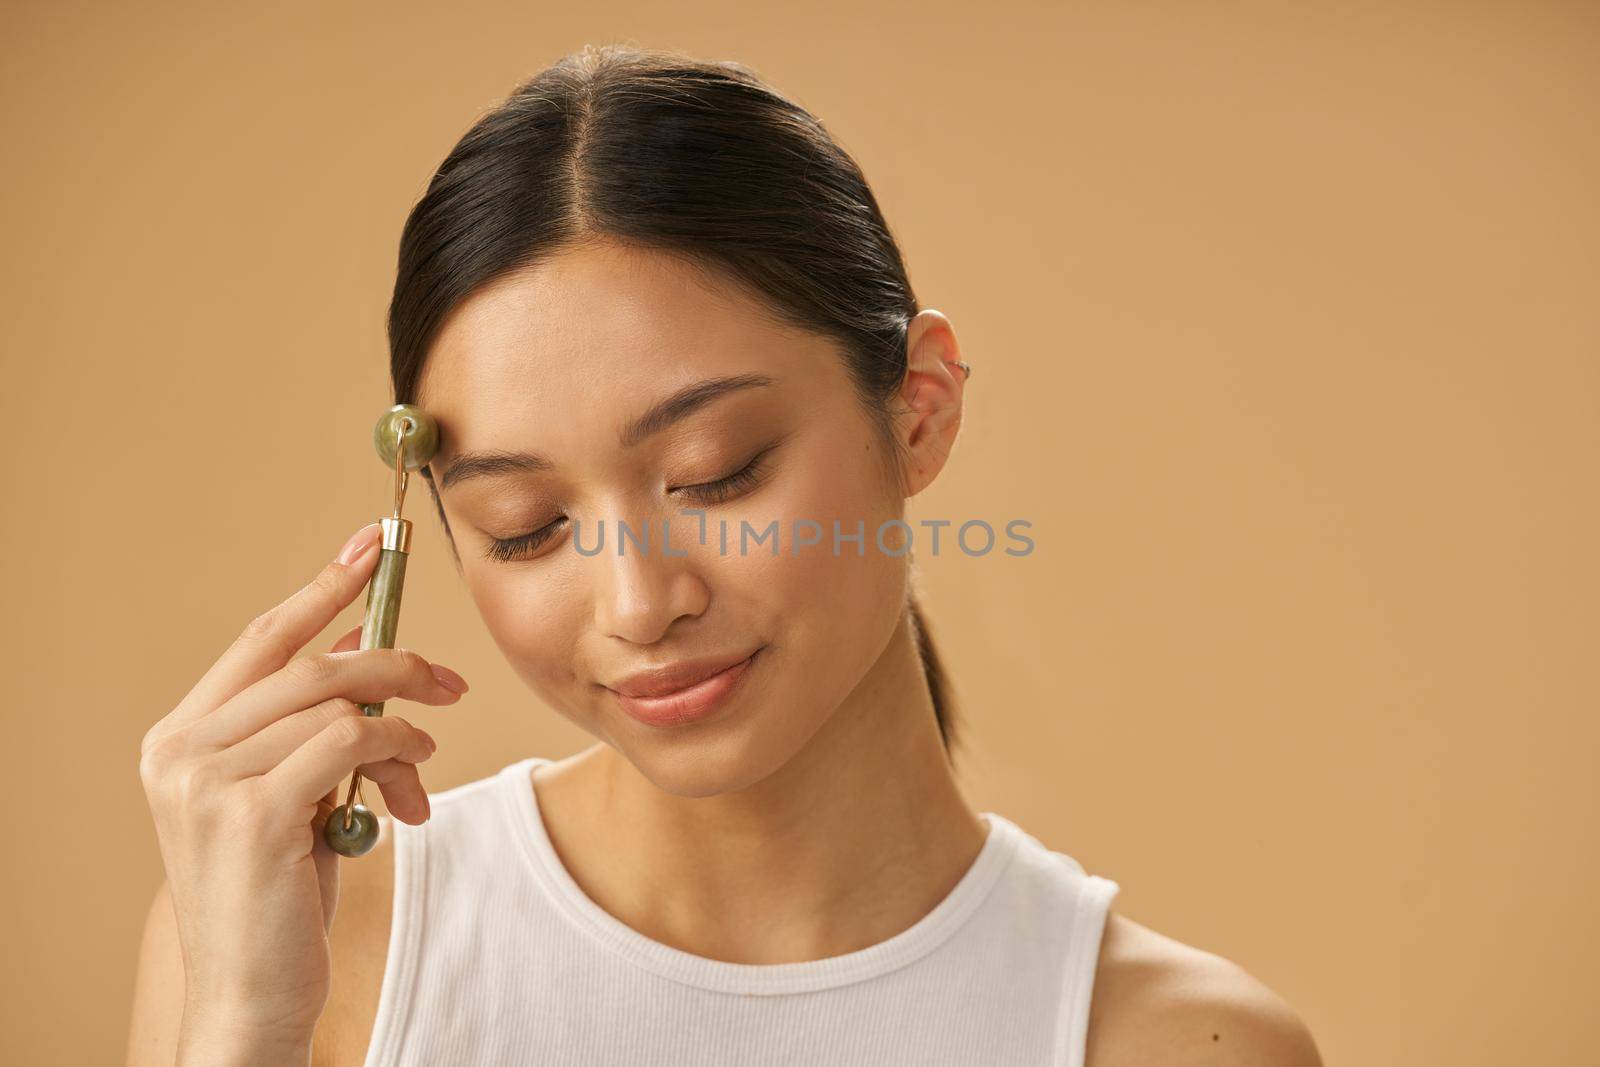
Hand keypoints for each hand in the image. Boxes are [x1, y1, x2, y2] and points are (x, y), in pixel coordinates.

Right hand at [138, 522, 467, 1054]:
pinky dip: (396, 750)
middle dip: (393, 661)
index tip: (370, 546)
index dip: (322, 588)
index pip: (261, 640)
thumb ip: (310, 724)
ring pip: (336, 701)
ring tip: (425, 758)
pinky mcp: (253, 815)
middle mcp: (180, 751)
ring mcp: (208, 782)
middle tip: (449, 681)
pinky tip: (412, 781)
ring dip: (401, 723)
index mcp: (178, 738)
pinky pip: (350, 742)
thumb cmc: (277, 893)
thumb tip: (364, 642)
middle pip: (310, 664)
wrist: (252, 992)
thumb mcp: (290, 792)